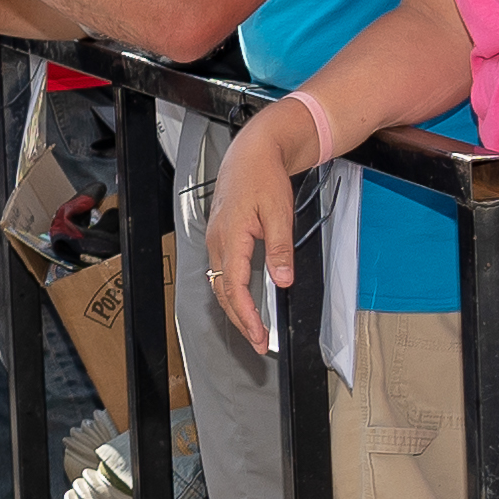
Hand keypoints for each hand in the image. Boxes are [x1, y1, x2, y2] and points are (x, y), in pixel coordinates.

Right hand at [202, 103, 307, 358]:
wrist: (251, 153)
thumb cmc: (264, 178)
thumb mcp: (279, 213)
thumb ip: (280, 250)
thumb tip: (282, 281)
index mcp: (230, 238)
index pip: (235, 288)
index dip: (247, 316)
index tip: (260, 337)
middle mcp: (217, 243)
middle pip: (223, 293)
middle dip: (240, 321)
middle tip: (259, 344)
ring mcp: (216, 241)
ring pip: (220, 285)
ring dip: (235, 309)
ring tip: (252, 329)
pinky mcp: (220, 238)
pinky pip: (222, 273)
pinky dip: (232, 293)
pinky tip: (244, 301)